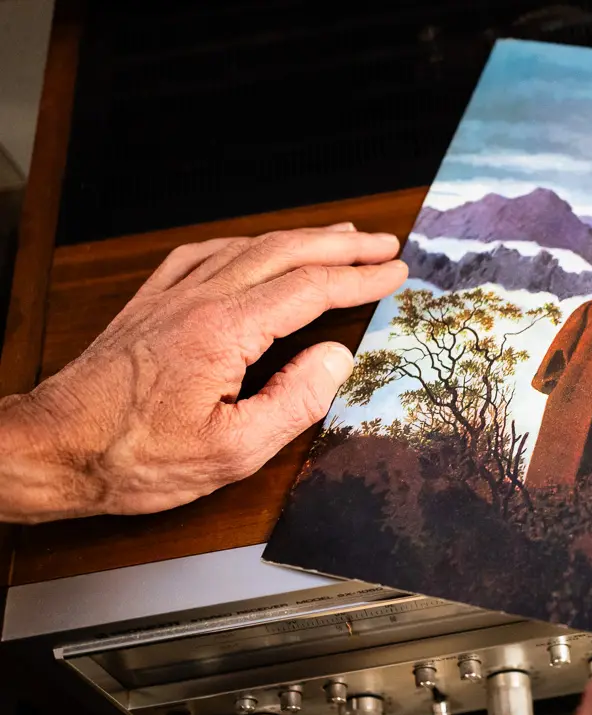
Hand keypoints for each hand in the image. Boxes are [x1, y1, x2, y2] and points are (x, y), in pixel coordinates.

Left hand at [0, 224, 406, 522]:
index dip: (360, 279)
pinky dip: (245, 244)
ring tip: (337, 237)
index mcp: (225, 331)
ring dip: (300, 238)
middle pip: (285, 252)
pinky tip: (254, 248)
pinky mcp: (149, 304)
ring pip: (248, 246)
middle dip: (342, 245)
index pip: (310, 289)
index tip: (395, 273)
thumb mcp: (233, 451)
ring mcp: (171, 296)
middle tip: (383, 243)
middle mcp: (199, 300)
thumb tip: (337, 358)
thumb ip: (295, 401)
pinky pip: (206, 253)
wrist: (53, 448)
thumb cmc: (135, 457)